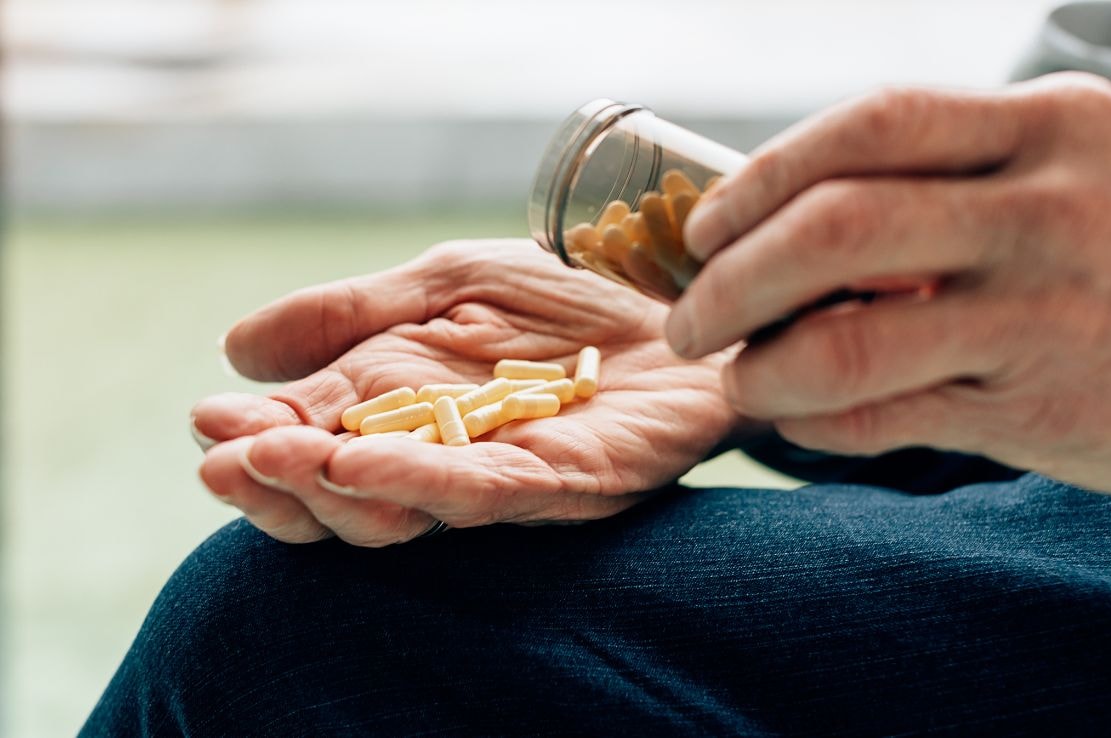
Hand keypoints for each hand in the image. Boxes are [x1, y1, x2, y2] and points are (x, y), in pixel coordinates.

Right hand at [194, 239, 743, 544]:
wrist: (687, 301)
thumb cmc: (573, 295)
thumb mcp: (449, 281)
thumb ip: (352, 311)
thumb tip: (233, 348)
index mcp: (401, 407)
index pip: (310, 439)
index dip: (256, 439)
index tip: (207, 421)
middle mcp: (440, 454)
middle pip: (340, 495)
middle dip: (277, 483)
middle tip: (226, 459)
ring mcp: (501, 476)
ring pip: (398, 509)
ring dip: (330, 492)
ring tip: (276, 460)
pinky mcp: (564, 483)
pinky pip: (480, 494)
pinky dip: (416, 482)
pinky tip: (359, 464)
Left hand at [667, 72, 1110, 500]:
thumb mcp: (1064, 172)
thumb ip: (941, 178)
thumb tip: (776, 220)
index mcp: (1046, 126)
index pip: (870, 125)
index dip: (763, 176)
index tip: (708, 225)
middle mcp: (1049, 210)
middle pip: (839, 226)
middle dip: (733, 279)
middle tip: (690, 318)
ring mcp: (1046, 313)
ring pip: (852, 341)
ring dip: (762, 367)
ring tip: (737, 378)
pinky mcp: (1038, 406)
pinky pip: (887, 418)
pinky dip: (816, 423)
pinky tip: (798, 419)